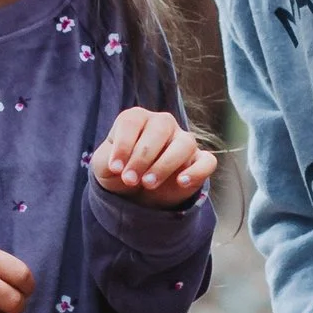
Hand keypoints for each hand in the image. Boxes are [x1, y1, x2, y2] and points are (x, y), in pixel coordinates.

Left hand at [93, 107, 217, 204]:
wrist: (136, 194)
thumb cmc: (120, 172)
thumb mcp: (104, 166)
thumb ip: (109, 160)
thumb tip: (122, 167)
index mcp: (137, 118)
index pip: (132, 121)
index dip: (123, 145)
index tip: (115, 168)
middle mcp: (163, 124)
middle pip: (160, 129)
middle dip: (142, 157)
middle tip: (130, 180)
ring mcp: (183, 141)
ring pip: (185, 143)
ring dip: (165, 164)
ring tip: (149, 184)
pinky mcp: (198, 161)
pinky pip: (207, 161)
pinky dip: (196, 171)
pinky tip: (181, 182)